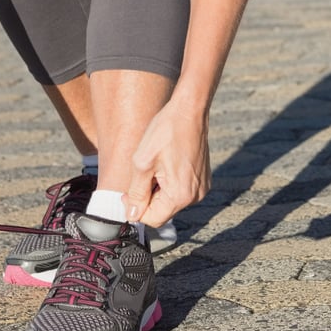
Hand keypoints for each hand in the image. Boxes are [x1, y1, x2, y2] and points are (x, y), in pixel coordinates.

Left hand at [123, 100, 210, 228]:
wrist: (189, 111)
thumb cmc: (165, 132)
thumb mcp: (142, 163)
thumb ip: (136, 193)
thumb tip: (132, 215)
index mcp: (180, 195)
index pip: (152, 219)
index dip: (135, 208)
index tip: (128, 190)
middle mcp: (195, 196)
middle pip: (162, 211)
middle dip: (147, 198)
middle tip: (141, 173)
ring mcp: (201, 188)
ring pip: (170, 202)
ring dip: (158, 190)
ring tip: (156, 166)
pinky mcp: (203, 180)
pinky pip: (180, 191)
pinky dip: (169, 184)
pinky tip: (167, 164)